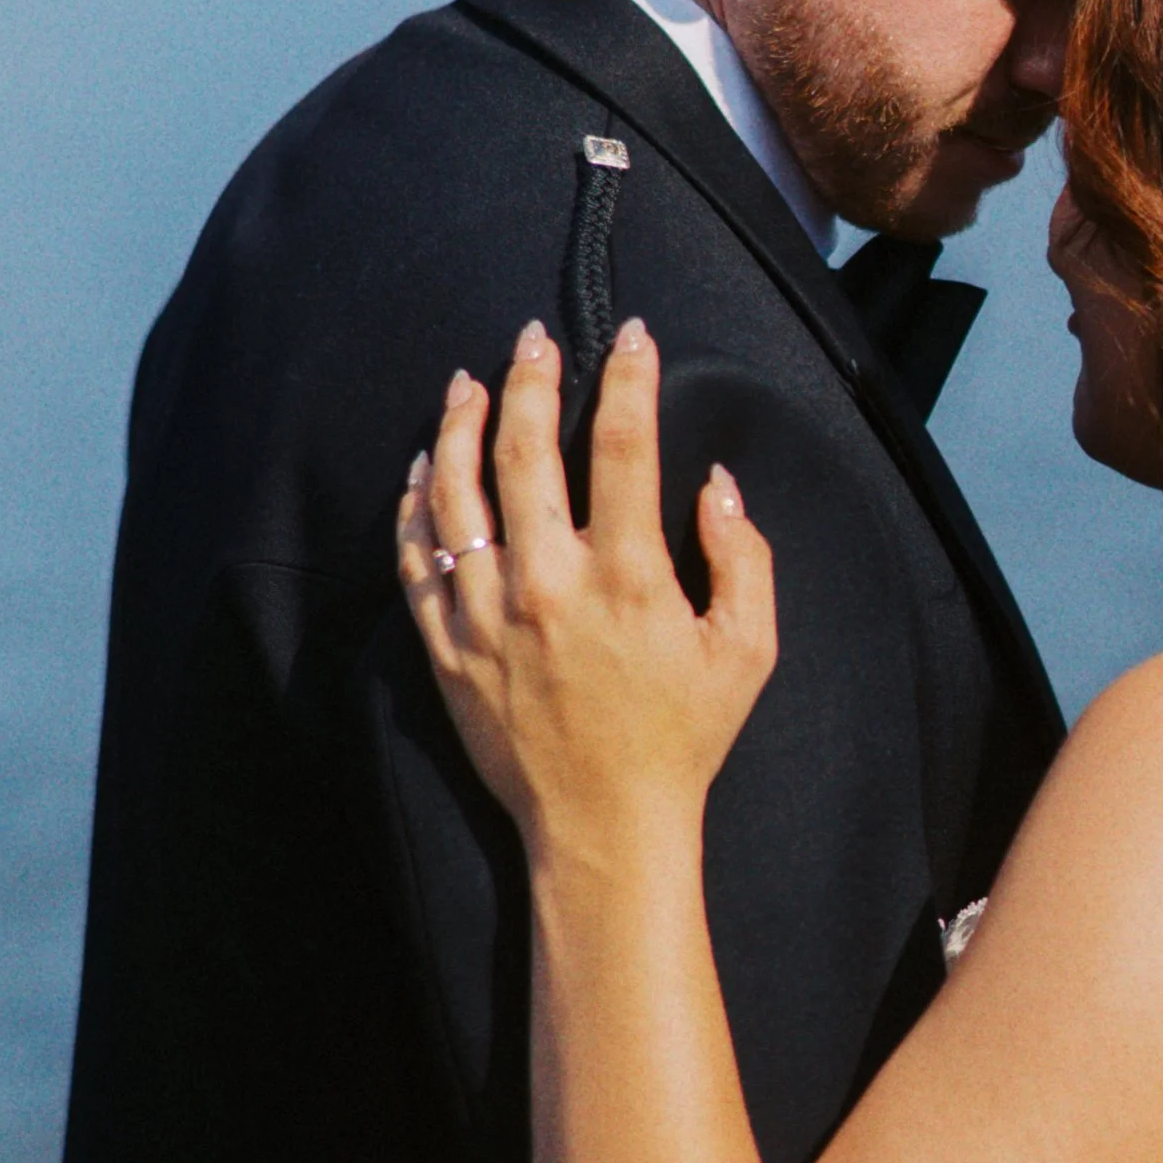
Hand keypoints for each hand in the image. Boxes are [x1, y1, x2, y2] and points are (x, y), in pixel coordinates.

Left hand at [397, 317, 775, 859]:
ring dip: (460, 425)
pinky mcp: (447, 647)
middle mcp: (549, 583)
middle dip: (529, 378)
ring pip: (456, 493)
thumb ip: (743, 558)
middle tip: (532, 336)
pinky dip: (414, 503)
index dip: (627, 378)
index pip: (623, 444)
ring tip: (467, 381)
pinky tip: (424, 466)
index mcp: (629, 577)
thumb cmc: (683, 738)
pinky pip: (416, 558)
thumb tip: (713, 483)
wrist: (604, 826)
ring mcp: (487, 614)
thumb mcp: (748, 650)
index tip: (631, 336)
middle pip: (524, 450)